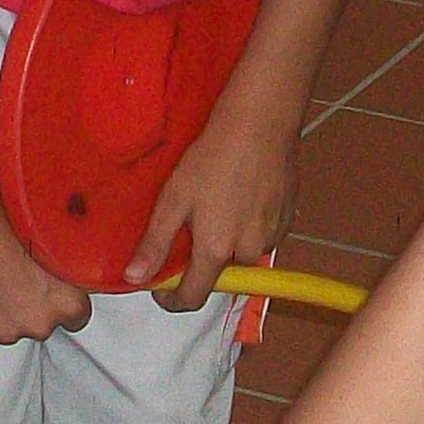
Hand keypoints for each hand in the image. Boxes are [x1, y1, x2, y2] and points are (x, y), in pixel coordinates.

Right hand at [0, 216, 92, 346]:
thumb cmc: (8, 227)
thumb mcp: (54, 242)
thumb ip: (68, 268)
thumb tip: (72, 267)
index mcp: (67, 303)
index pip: (78, 316)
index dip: (64, 303)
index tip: (55, 293)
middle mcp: (39, 323)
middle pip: (41, 323)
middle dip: (30, 306)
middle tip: (16, 278)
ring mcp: (6, 332)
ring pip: (9, 327)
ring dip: (3, 310)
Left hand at [125, 95, 292, 310]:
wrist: (261, 124)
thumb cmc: (214, 157)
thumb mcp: (173, 199)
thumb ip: (155, 244)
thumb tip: (134, 278)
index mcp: (216, 251)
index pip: (193, 297)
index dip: (172, 299)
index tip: (161, 288)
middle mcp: (248, 251)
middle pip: (220, 275)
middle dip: (204, 261)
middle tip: (192, 227)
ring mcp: (272, 236)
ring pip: (243, 254)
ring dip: (229, 242)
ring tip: (219, 205)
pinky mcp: (288, 219)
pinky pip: (263, 236)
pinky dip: (250, 226)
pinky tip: (241, 197)